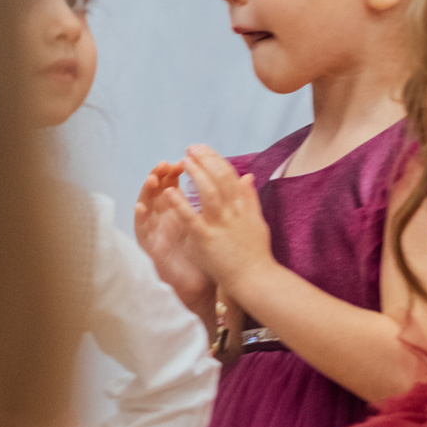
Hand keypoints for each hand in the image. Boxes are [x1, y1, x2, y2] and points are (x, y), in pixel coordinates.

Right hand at [135, 163, 216, 315]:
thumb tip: (240, 177)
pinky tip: (140, 207)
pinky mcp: (152, 249)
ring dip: (147, 191)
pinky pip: (142, 232)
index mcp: (179, 211)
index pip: (175, 185)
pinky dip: (139, 218)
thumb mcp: (215, 224)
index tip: (184, 158)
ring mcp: (157, 232)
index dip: (177, 171)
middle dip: (161, 175)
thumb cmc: (208, 253)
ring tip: (153, 178)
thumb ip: (223, 201)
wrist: (205, 285)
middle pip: (159, 192)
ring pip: (147, 207)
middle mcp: (166, 219)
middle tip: (165, 163)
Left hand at [181, 146, 276, 305]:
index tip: (203, 149)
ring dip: (195, 174)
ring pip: (207, 192)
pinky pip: (191, 218)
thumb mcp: (256, 221)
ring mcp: (220, 224)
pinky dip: (180, 203)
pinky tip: (169, 191)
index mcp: (244, 206)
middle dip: (205, 160)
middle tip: (190, 148)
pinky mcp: (207, 239)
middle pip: (219, 178)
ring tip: (183, 161)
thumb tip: (248, 176)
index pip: (230, 175)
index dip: (216, 159)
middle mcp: (234, 211)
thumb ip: (250, 198)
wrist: (255, 278)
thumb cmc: (255, 252)